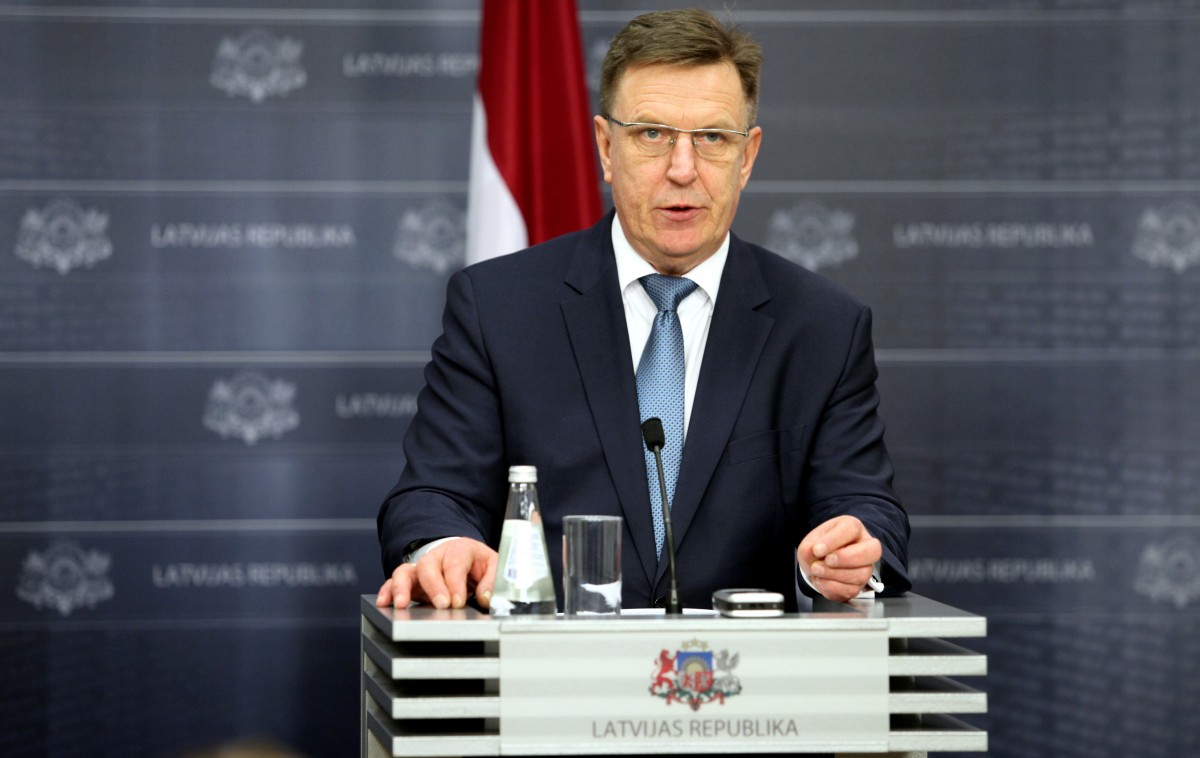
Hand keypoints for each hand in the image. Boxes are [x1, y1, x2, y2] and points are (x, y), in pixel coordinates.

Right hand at [376, 538, 497, 609]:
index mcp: (459, 549)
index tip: (458, 601)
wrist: (466, 556)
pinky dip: (387, 591)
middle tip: (441, 605)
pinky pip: (394, 582)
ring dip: (402, 587)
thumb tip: (485, 597)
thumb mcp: (494, 565)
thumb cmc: (478, 562)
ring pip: (406, 571)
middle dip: (433, 586)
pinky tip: (383, 602)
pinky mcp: (411, 581)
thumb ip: (492, 581)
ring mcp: (421, 568)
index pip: (454, 563)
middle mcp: (437, 556)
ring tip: (401, 604)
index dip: (455, 583)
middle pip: (428, 565)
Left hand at [797, 515, 881, 602]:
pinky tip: (821, 581)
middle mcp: (865, 546)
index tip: (817, 549)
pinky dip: (833, 588)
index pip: (851, 529)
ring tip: (817, 571)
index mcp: (852, 527)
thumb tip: (815, 555)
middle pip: (873, 551)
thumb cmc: (819, 547)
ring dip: (835, 575)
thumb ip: (809, 548)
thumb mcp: (810, 542)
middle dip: (846, 558)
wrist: (819, 563)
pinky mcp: (861, 585)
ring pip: (862, 574)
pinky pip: (853, 590)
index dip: (834, 541)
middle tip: (827, 561)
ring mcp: (866, 567)